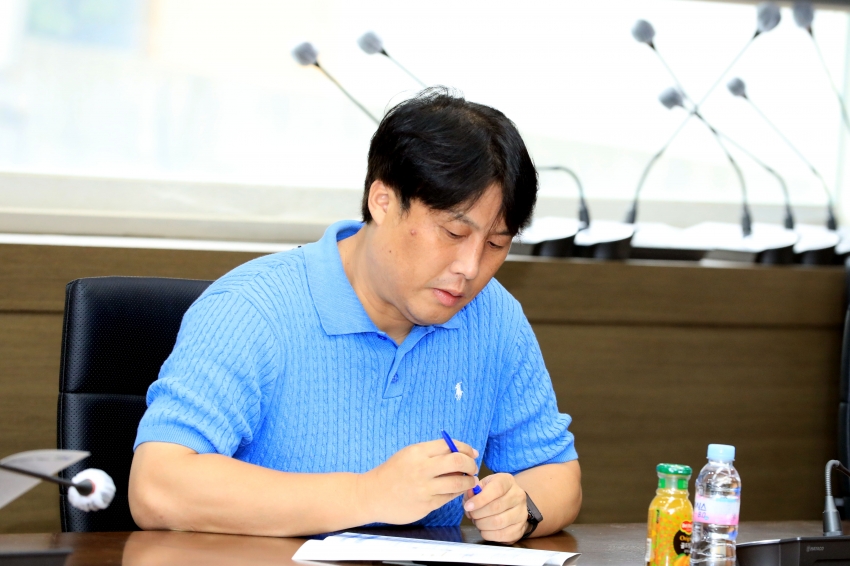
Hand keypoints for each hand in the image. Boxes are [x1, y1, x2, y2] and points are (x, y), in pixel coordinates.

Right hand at [363, 439, 478, 524]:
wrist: (372, 495)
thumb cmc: (392, 473)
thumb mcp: (409, 455)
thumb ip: (432, 453)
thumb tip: (460, 453)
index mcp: (418, 452)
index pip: (450, 446)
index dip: (466, 449)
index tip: (472, 453)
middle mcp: (422, 469)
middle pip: (458, 461)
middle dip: (471, 464)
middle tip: (473, 468)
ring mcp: (424, 488)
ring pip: (458, 482)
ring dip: (469, 481)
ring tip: (470, 481)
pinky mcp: (426, 505)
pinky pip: (449, 497)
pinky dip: (457, 493)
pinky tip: (456, 490)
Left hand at [463, 473, 527, 543]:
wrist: (511, 503)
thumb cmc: (493, 493)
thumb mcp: (482, 486)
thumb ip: (473, 492)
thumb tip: (468, 502)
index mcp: (508, 481)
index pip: (496, 489)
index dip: (480, 499)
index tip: (468, 506)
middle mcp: (518, 496)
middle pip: (496, 507)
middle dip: (478, 514)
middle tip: (472, 515)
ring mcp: (522, 513)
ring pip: (499, 522)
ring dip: (482, 524)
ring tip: (478, 522)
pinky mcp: (520, 528)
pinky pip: (502, 535)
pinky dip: (489, 534)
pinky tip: (484, 529)